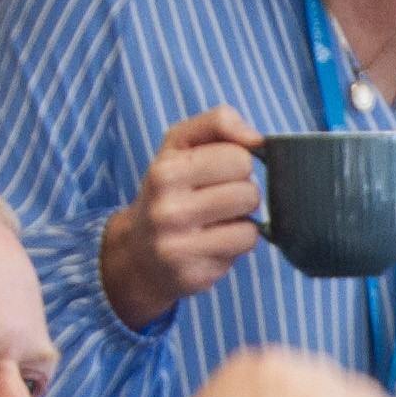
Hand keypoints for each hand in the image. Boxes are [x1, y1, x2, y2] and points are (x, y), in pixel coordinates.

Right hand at [97, 108, 263, 328]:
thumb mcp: (181, 144)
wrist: (139, 251)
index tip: (218, 172)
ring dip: (243, 219)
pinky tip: (215, 241)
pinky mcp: (193, 273)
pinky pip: (244, 247)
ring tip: (217, 219)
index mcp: (165, 172)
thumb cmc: (170, 188)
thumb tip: (256, 139)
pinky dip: (238, 242)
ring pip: (251, 222)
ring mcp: (179, 245)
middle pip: (249, 191)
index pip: (239, 157)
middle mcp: (168, 210)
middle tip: (217, 198)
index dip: (237, 162)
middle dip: (242, 192)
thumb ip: (218, 122)